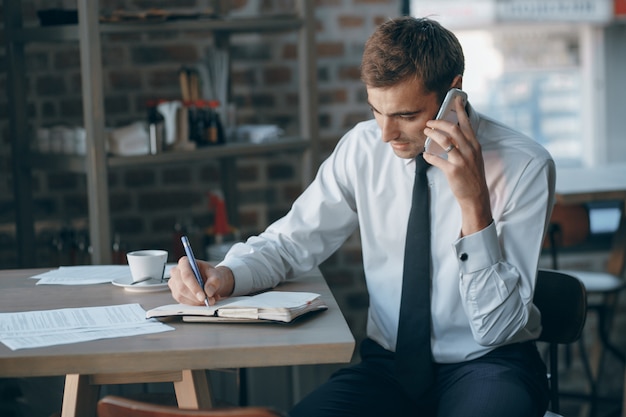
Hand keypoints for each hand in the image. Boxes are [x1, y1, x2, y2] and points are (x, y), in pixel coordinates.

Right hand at [168, 257, 234, 304]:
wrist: (209, 281)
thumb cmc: (210, 275)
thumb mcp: (216, 275)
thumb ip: (214, 282)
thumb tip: (208, 292)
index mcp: (184, 262)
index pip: (186, 275)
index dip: (194, 287)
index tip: (203, 296)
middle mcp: (176, 272)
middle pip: (182, 287)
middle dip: (196, 297)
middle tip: (208, 301)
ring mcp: (174, 283)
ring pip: (181, 296)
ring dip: (196, 301)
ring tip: (209, 300)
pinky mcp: (175, 293)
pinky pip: (182, 302)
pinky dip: (194, 304)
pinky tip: (203, 301)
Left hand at [422, 96, 492, 235]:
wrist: (476, 196)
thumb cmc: (472, 176)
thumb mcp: (474, 157)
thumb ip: (465, 145)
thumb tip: (451, 134)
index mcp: (475, 145)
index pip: (467, 124)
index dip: (460, 110)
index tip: (454, 100)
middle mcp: (470, 151)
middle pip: (453, 129)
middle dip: (439, 123)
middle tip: (429, 123)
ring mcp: (462, 161)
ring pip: (445, 141)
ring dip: (432, 135)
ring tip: (425, 133)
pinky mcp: (453, 171)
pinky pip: (437, 159)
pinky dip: (429, 156)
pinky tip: (425, 155)